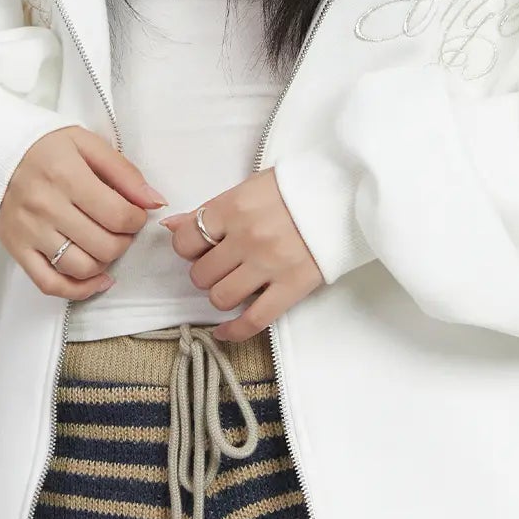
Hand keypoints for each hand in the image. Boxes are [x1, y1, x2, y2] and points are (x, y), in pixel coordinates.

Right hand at [0, 126, 165, 298]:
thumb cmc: (44, 148)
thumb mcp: (87, 144)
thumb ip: (124, 172)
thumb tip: (155, 201)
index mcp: (66, 175)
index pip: (118, 215)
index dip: (137, 220)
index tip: (135, 213)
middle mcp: (46, 207)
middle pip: (104, 245)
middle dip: (124, 241)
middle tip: (122, 229)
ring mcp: (30, 232)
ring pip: (82, 267)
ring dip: (105, 262)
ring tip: (107, 245)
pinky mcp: (17, 249)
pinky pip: (50, 284)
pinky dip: (78, 290)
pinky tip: (97, 280)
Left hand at [159, 171, 323, 341]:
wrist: (347, 193)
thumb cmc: (298, 186)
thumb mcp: (250, 187)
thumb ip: (210, 209)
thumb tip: (172, 225)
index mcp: (234, 207)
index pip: (185, 240)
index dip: (188, 249)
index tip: (200, 249)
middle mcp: (247, 236)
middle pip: (202, 274)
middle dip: (207, 274)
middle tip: (222, 266)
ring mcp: (269, 263)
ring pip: (221, 298)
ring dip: (223, 295)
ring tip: (235, 285)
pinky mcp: (293, 285)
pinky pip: (253, 320)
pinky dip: (234, 331)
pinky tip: (227, 331)